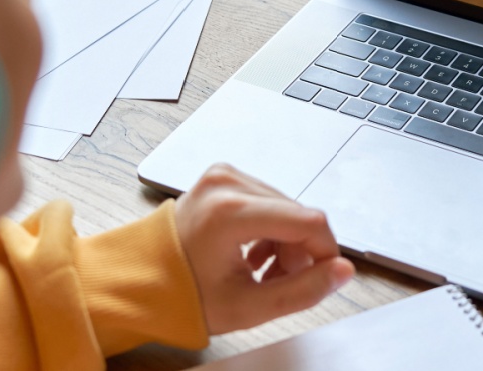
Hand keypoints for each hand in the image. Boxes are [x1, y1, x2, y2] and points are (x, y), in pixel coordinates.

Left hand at [174, 164, 354, 334]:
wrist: (140, 280)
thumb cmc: (184, 295)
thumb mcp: (249, 306)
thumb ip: (303, 291)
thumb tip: (342, 272)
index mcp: (229, 212)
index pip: (309, 221)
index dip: (326, 252)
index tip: (323, 277)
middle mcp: (227, 183)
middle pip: (298, 214)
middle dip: (300, 252)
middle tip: (277, 282)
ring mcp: (223, 175)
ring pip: (286, 207)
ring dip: (286, 241)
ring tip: (261, 271)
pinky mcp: (223, 176)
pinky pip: (267, 200)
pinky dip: (270, 228)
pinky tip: (254, 253)